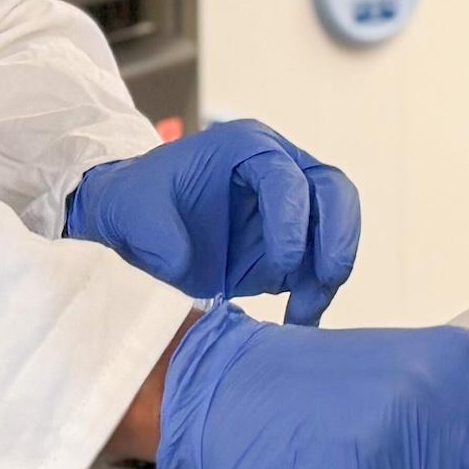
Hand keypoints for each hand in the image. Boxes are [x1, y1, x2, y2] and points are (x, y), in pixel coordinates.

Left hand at [66, 120, 360, 325]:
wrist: (135, 224)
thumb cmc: (136, 203)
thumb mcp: (131, 212)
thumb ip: (155, 235)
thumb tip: (182, 264)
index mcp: (246, 148)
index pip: (287, 178)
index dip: (291, 222)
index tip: (281, 266)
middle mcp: (278, 168)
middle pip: (333, 191)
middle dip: (337, 238)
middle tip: (325, 281)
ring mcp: (289, 207)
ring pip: (336, 229)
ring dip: (328, 273)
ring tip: (304, 313)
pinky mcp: (290, 242)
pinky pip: (318, 264)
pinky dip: (316, 292)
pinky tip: (300, 320)